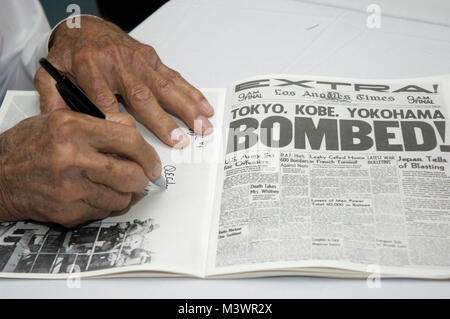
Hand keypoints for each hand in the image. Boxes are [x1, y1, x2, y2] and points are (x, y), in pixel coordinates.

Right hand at [0, 110, 159, 227]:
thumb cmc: (31, 145)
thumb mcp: (62, 119)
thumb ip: (101, 122)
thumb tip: (135, 131)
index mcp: (73, 128)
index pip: (128, 139)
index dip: (147, 153)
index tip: (152, 161)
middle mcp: (72, 158)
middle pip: (130, 173)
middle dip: (144, 177)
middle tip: (144, 176)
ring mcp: (70, 188)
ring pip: (122, 197)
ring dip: (128, 193)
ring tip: (120, 185)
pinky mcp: (68, 211)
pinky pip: (105, 212)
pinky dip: (110, 205)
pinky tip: (100, 195)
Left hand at [34, 16, 213, 148]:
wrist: (87, 28)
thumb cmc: (73, 54)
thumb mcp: (51, 72)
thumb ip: (52, 96)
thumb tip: (58, 121)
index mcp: (90, 69)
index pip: (104, 99)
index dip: (117, 120)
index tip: (130, 140)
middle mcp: (118, 64)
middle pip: (141, 96)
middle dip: (162, 120)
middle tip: (178, 140)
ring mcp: (139, 62)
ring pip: (165, 87)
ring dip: (186, 108)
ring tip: (202, 126)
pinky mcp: (152, 60)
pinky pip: (174, 77)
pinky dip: (191, 93)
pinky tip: (203, 107)